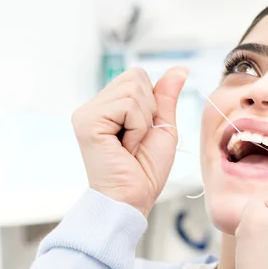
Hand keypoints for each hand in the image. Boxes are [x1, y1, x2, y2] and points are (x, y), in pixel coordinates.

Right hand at [72, 67, 187, 215]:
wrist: (132, 200)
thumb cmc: (145, 172)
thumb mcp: (163, 128)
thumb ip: (166, 97)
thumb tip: (180, 68)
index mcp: (107, 106)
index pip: (136, 77)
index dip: (151, 104)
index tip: (142, 134)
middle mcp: (93, 106)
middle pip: (135, 76)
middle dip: (148, 109)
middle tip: (136, 140)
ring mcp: (87, 113)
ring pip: (133, 88)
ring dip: (143, 121)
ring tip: (130, 145)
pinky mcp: (87, 121)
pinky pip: (128, 105)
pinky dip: (137, 128)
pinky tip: (125, 148)